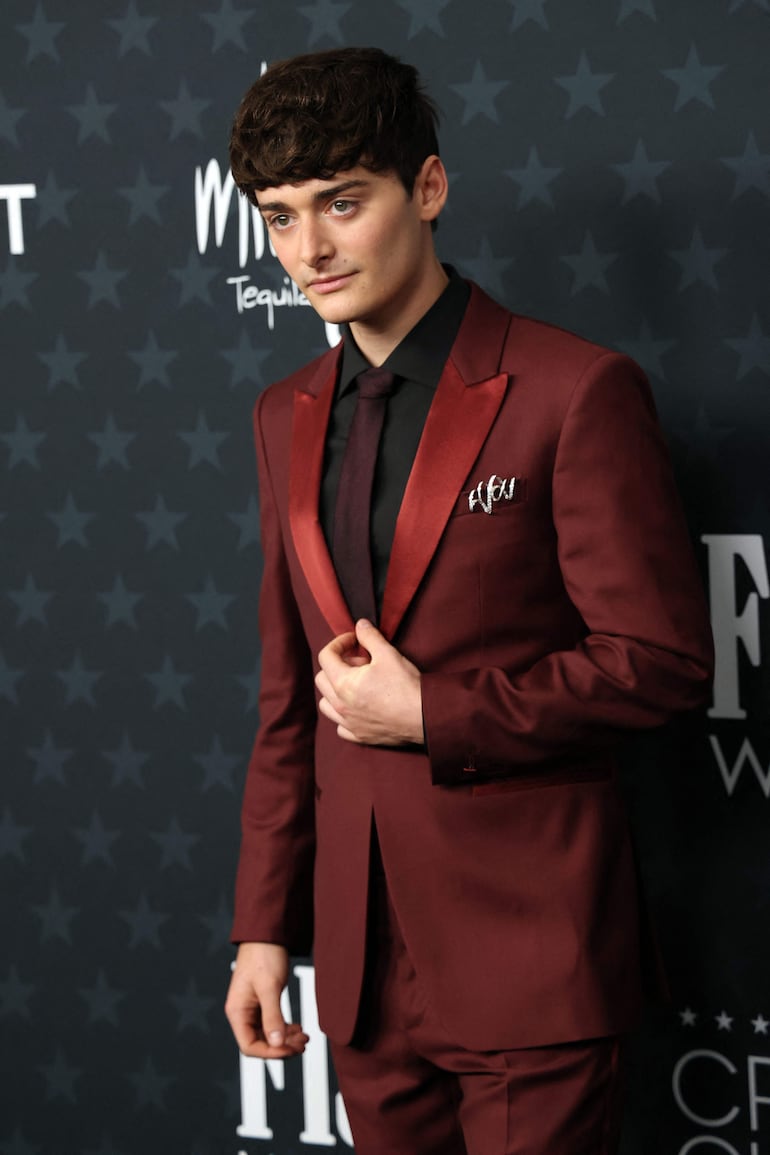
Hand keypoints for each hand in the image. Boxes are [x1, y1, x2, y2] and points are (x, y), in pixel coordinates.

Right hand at [224, 942, 307, 1058]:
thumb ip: (272, 1016)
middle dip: (282, 1047)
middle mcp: (242, 1013)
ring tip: (305, 1037)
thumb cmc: (264, 956)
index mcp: (237, 1011)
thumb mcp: (270, 987)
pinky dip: (286, 1029)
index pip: (249, 1046)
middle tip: (303, 1044)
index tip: (291, 1050)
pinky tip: (299, 1029)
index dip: (271, 1053)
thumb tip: (276, 1044)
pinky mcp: (263, 1002)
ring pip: (268, 1035)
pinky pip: (272, 1024)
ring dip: (286, 1040)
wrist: (267, 934)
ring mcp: (252, 1008)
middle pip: (260, 1043)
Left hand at [315, 619, 423, 746]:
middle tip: (360, 662)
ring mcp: (348, 722)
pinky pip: (340, 725)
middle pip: (321, 678)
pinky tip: (358, 707)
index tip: (354, 640)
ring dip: (335, 690)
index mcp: (343, 683)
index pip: (326, 656)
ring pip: (325, 704)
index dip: (339, 642)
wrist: (424, 716)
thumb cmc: (405, 686)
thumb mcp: (388, 653)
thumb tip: (360, 625)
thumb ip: (370, 637)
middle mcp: (340, 705)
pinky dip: (343, 714)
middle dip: (337, 665)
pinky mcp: (359, 736)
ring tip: (356, 684)